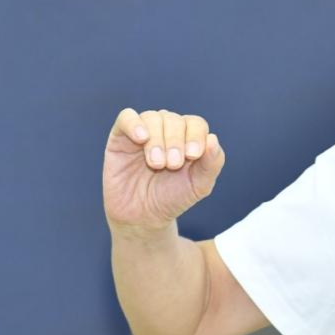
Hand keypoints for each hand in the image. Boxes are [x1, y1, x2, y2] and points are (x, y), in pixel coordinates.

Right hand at [103, 108, 225, 235]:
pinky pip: (126, 117)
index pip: (196, 124)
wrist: (142, 217)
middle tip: (172, 165)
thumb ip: (212, 163)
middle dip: (175, 141)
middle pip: (174, 120)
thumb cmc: (172, 198)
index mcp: (188, 138)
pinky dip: (134, 123)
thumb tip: (214, 138)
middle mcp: (167, 131)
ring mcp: (144, 132)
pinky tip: (141, 138)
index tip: (193, 156)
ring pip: (153, 118)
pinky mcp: (120, 137)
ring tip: (157, 163)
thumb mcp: (199, 185)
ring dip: (157, 139)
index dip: (196, 136)